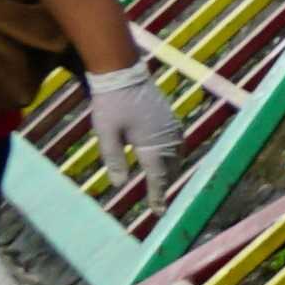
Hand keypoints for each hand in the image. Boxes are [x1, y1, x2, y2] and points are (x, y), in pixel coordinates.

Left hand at [80, 63, 188, 206]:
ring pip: (177, 156)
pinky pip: (177, 144)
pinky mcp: (169, 117)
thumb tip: (120, 185)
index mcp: (152, 143)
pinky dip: (174, 157)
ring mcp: (171, 126)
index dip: (157, 196)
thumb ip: (113, 160)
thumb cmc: (111, 103)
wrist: (122, 71)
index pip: (157, 177)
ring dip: (171, 172)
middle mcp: (166, 137)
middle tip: (159, 204)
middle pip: (171, 169)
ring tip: (163, 185)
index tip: (158, 213)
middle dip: (165, 186)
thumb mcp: (106, 133)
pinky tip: (167, 158)